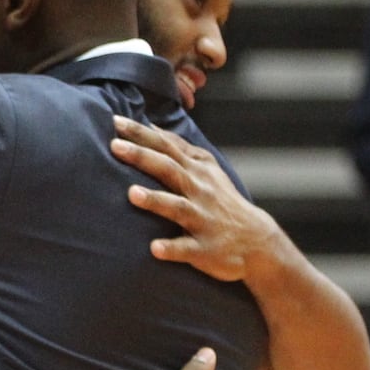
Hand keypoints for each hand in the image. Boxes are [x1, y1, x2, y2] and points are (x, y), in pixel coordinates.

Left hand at [110, 116, 278, 282]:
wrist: (255, 240)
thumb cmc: (220, 200)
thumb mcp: (205, 169)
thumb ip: (178, 149)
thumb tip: (149, 126)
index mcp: (195, 170)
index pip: (166, 145)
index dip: (141, 133)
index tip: (115, 120)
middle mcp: (198, 190)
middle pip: (168, 169)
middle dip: (141, 156)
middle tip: (114, 145)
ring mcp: (202, 219)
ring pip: (176, 207)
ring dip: (155, 200)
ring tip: (131, 194)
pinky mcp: (205, 248)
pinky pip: (186, 248)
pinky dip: (171, 248)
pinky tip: (154, 249)